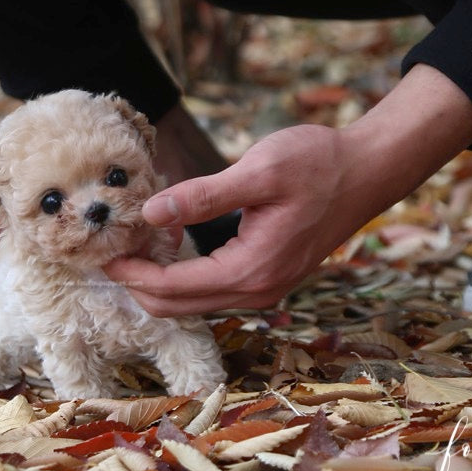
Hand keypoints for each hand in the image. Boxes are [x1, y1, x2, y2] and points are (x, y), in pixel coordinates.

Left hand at [103, 64, 471, 316]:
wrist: (367, 171)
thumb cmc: (318, 164)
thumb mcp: (258, 171)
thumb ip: (202, 196)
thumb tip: (149, 213)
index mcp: (251, 270)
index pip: (174, 289)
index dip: (133, 274)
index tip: (104, 255)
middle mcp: (256, 292)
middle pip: (178, 306)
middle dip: (139, 284)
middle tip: (111, 252)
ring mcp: (264, 290)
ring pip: (194, 302)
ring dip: (160, 282)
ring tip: (136, 246)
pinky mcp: (267, 278)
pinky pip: (213, 290)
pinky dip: (184, 277)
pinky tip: (172, 244)